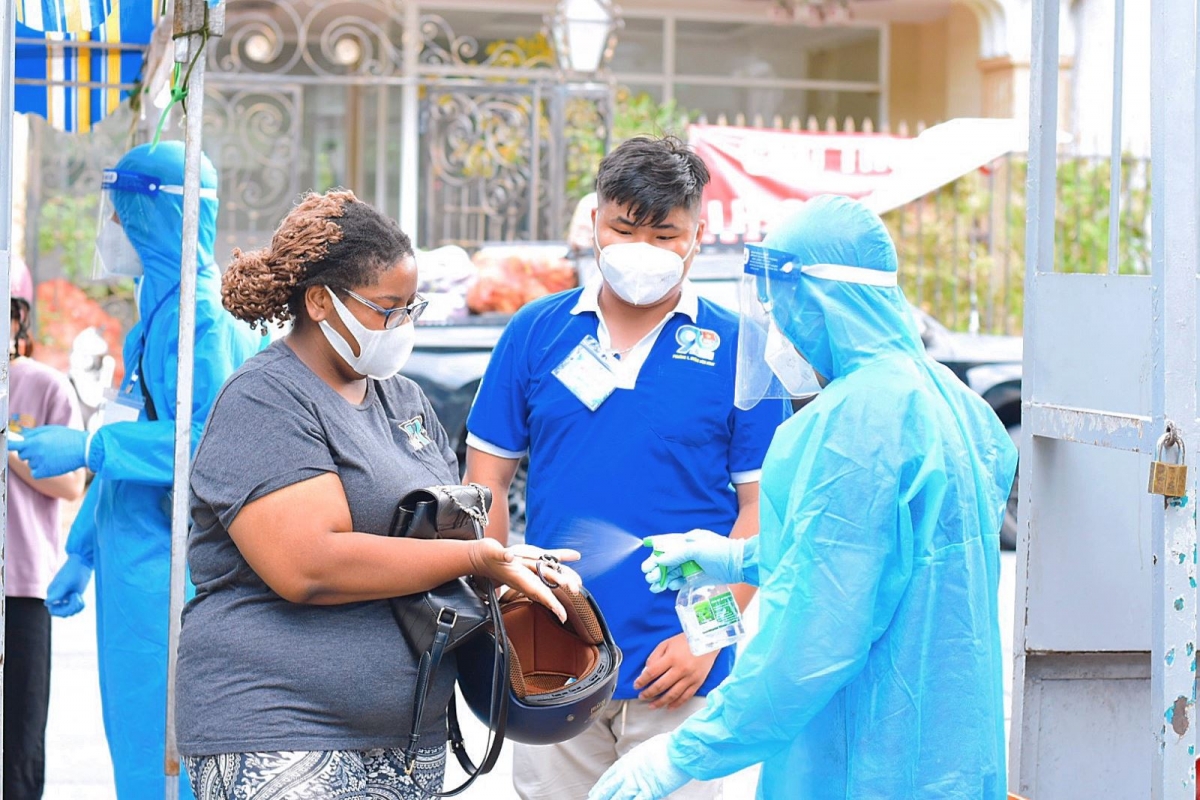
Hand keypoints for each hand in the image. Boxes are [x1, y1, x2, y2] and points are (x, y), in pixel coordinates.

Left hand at [9, 426, 88, 478]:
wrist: (85, 449)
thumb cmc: (68, 437)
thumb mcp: (50, 430)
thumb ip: (32, 434)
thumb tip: (18, 436)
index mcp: (35, 441)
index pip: (12, 444)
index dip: (6, 444)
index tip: (4, 443)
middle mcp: (35, 452)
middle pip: (22, 454)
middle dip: (29, 451)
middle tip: (43, 448)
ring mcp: (39, 463)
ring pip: (30, 463)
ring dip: (37, 460)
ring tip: (53, 455)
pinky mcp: (44, 473)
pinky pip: (35, 472)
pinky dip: (41, 470)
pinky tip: (52, 464)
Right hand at [44, 554, 92, 617]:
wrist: (83, 561)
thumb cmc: (73, 570)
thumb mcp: (66, 583)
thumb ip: (57, 593)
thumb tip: (47, 603)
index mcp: (53, 593)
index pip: (53, 611)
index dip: (62, 611)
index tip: (70, 601)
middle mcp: (58, 596)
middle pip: (62, 613)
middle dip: (71, 608)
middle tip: (77, 596)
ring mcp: (66, 596)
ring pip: (70, 611)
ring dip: (77, 607)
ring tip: (79, 596)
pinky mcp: (74, 595)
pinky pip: (76, 607)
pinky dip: (80, 605)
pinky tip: (82, 598)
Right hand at [467, 540, 581, 622]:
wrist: (479, 557)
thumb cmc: (485, 556)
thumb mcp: (493, 554)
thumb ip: (501, 556)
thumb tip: (508, 556)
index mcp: (520, 578)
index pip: (539, 593)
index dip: (552, 604)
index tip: (562, 616)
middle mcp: (526, 576)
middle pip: (548, 587)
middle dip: (562, 593)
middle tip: (576, 593)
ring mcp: (528, 570)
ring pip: (549, 576)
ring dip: (563, 578)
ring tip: (577, 583)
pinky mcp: (528, 560)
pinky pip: (547, 560)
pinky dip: (561, 558)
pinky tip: (574, 556)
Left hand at [588, 733, 690, 799]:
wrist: (679, 748)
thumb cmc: (668, 745)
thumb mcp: (648, 748)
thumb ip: (640, 758)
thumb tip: (640, 761)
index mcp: (629, 760)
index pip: (610, 775)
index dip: (601, 785)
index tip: (594, 793)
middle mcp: (629, 771)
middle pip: (610, 787)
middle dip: (600, 796)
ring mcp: (638, 782)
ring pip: (619, 797)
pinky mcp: (649, 791)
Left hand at [634, 633, 718, 710]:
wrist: (708, 641)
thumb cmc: (686, 641)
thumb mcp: (667, 643)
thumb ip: (655, 656)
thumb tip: (646, 671)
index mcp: (672, 658)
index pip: (652, 672)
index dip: (642, 680)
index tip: (636, 685)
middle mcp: (680, 669)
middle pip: (661, 686)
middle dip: (648, 693)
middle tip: (641, 696)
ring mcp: (690, 678)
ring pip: (672, 695)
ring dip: (660, 702)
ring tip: (651, 705)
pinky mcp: (697, 683)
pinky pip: (685, 697)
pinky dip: (676, 704)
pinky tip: (668, 707)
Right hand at [642, 530, 744, 591]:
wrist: (739, 564)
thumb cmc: (720, 551)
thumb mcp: (697, 549)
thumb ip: (677, 554)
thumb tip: (660, 559)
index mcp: (687, 540)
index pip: (666, 544)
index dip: (655, 550)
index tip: (645, 557)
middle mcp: (688, 552)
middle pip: (667, 559)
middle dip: (656, 567)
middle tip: (648, 575)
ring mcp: (692, 564)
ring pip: (672, 571)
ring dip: (662, 577)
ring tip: (654, 585)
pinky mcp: (696, 576)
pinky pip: (680, 580)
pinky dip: (672, 583)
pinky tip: (667, 587)